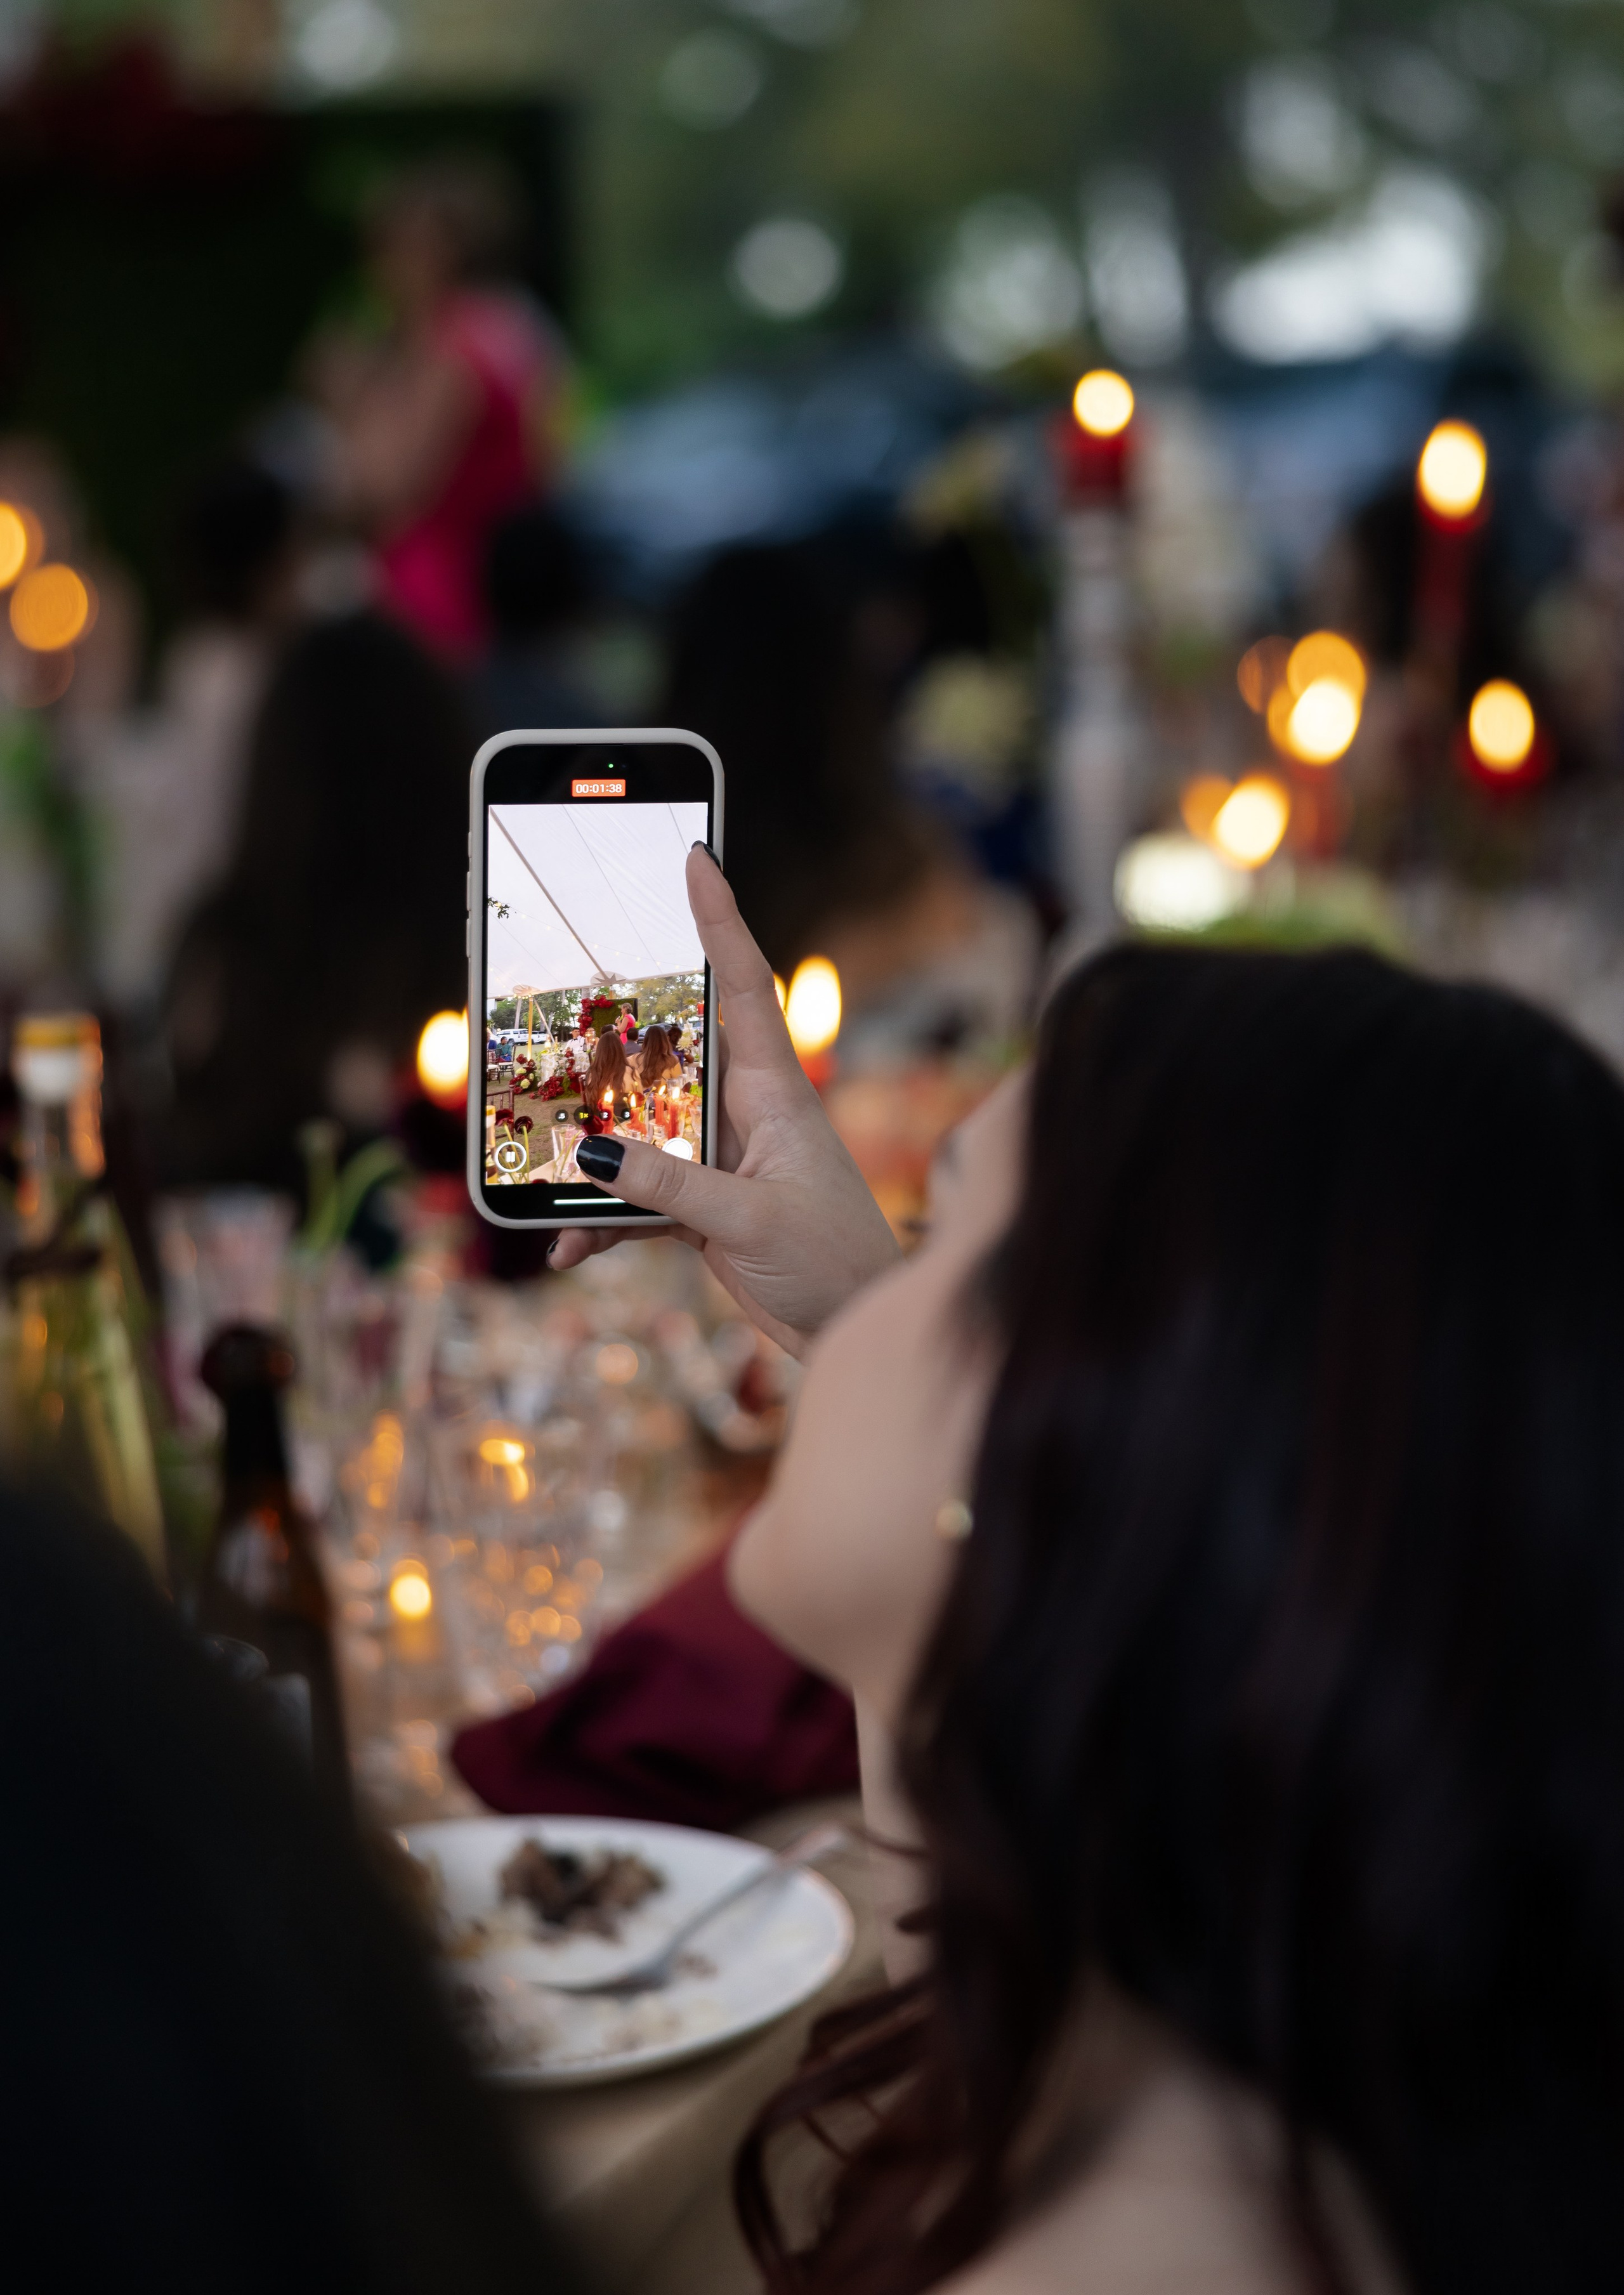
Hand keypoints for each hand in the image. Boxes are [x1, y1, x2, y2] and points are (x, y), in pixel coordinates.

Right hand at [548, 847, 899, 1356]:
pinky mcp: (702, 1203)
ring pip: (640, 1127)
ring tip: (544, 1159)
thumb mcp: (750, 1222)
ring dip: (594, 1150)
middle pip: (670, 1049)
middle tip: (567, 996)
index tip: (697, 856)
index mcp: (776, 1093)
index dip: (720, 920)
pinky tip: (567, 1244)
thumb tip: (594, 1153)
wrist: (855, 1327)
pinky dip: (601, 1218)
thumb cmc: (833, 1264)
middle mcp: (746, 1112)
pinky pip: (636, 1194)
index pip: (743, 987)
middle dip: (617, 1029)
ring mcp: (720, 1156)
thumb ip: (672, 1187)